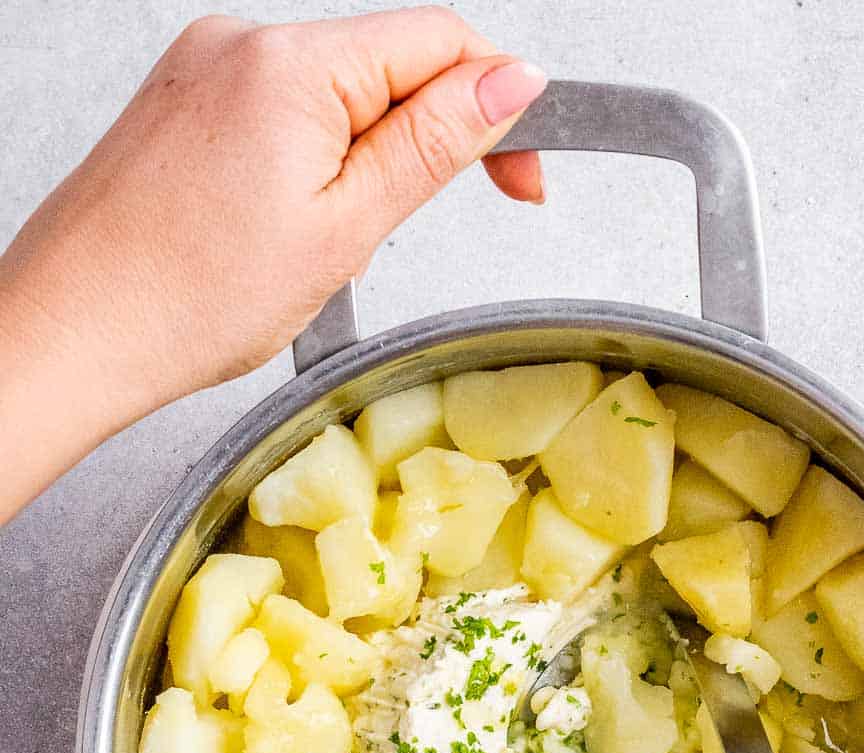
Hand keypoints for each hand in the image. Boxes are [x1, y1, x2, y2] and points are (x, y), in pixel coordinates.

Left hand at [0, 8, 545, 519]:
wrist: (72, 332)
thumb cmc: (186, 299)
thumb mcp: (344, 228)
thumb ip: (435, 145)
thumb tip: (513, 81)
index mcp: (291, 64)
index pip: (439, 40)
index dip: (499, 102)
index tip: (523, 176)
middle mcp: (243, 42)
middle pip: (387, 64)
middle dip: (426, 142)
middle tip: (421, 228)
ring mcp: (206, 67)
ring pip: (336, 97)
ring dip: (364, 164)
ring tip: (328, 246)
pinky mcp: (186, 101)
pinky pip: (282, 115)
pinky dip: (311, 167)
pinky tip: (286, 229)